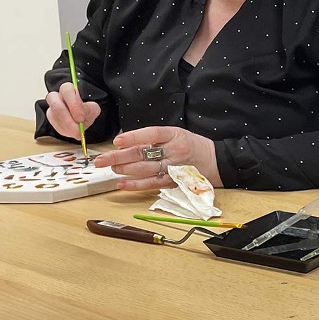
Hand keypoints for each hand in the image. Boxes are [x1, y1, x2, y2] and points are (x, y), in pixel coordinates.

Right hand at [44, 82, 101, 139]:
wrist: (82, 117)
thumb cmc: (86, 110)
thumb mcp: (93, 108)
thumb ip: (90, 109)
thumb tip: (84, 113)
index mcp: (68, 89)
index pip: (67, 91)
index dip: (73, 104)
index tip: (80, 118)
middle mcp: (56, 97)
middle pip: (56, 105)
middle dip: (67, 120)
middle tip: (78, 130)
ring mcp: (51, 108)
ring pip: (53, 116)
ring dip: (66, 127)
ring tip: (77, 132)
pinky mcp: (50, 118)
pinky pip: (54, 124)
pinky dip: (64, 130)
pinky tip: (71, 133)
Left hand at [94, 126, 221, 190]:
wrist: (216, 161)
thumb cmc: (192, 145)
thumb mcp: (176, 134)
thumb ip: (154, 138)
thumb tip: (126, 142)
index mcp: (175, 135)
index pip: (152, 134)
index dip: (134, 137)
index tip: (117, 141)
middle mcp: (175, 151)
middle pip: (144, 153)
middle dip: (120, 156)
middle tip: (101, 159)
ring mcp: (174, 167)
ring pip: (146, 169)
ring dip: (125, 170)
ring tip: (111, 168)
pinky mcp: (174, 181)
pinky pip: (152, 184)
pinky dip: (136, 185)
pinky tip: (122, 184)